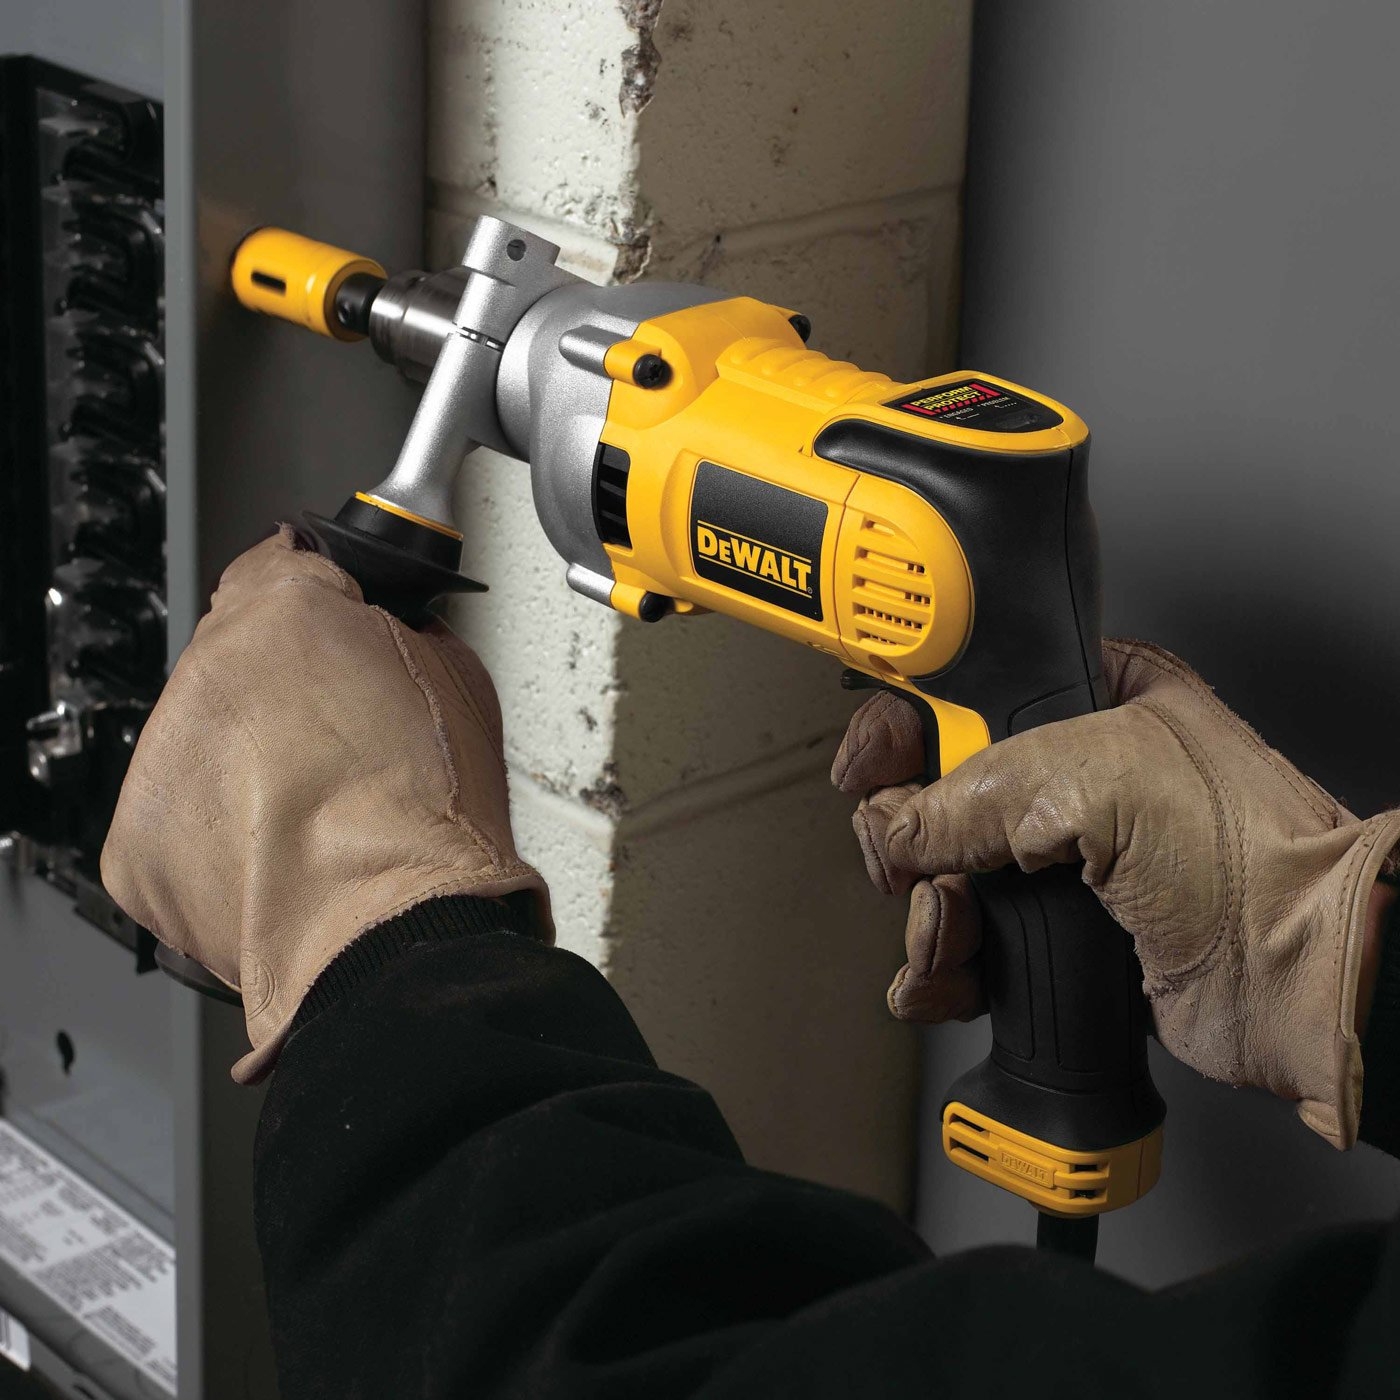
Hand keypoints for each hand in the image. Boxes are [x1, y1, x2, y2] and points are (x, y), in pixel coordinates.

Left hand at [101, 527, 547, 1082]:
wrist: (397, 929)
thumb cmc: (432, 820)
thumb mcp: (459, 678)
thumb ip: (401, 631)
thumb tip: (384, 635)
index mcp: (287, 615)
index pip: (284, 565)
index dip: (323, 601)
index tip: (337, 627)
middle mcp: (209, 672)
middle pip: (239, 656)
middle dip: (286, 690)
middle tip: (346, 742)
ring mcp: (164, 755)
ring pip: (205, 738)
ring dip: (249, 762)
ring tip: (319, 810)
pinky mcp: (137, 841)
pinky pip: (178, 817)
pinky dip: (220, 834)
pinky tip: (280, 852)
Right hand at [833, 640, 1399, 1148]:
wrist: (1302, 981)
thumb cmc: (1251, 856)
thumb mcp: (1091, 782)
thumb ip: (972, 794)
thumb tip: (893, 827)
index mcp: (1089, 702)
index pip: (964, 695)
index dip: (904, 727)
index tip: (866, 767)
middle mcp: (1071, 778)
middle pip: (935, 798)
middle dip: (910, 844)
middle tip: (914, 867)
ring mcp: (1063, 862)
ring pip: (941, 879)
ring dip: (928, 918)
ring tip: (954, 934)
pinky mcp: (1060, 936)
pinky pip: (967, 946)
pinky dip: (941, 971)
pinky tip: (948, 979)